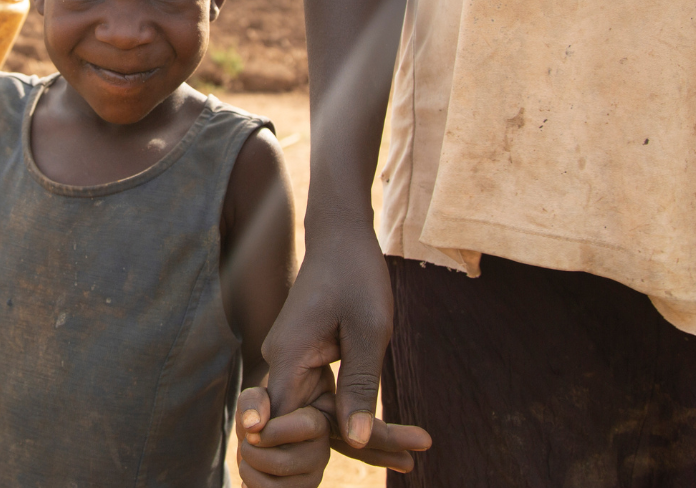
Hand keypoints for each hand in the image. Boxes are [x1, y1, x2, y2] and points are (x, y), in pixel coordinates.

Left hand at [235, 387, 329, 486]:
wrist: (266, 437)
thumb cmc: (263, 413)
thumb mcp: (257, 397)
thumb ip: (254, 401)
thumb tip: (252, 426)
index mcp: (319, 423)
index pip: (305, 427)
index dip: (272, 432)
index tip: (252, 434)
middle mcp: (321, 454)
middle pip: (282, 463)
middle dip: (251, 453)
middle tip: (247, 445)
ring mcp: (312, 478)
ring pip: (273, 487)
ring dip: (248, 472)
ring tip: (248, 460)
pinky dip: (250, 486)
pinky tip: (253, 474)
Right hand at [253, 224, 430, 469]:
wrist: (341, 238)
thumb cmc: (356, 275)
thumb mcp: (369, 332)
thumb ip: (360, 386)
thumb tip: (356, 441)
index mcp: (289, 357)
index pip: (292, 425)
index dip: (325, 446)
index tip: (385, 451)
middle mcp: (282, 364)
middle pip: (310, 425)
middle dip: (362, 445)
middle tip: (413, 456)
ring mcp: (292, 364)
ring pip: (321, 416)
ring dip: (364, 435)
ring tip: (413, 453)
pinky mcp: (305, 363)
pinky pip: (326, 400)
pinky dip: (356, 415)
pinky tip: (395, 435)